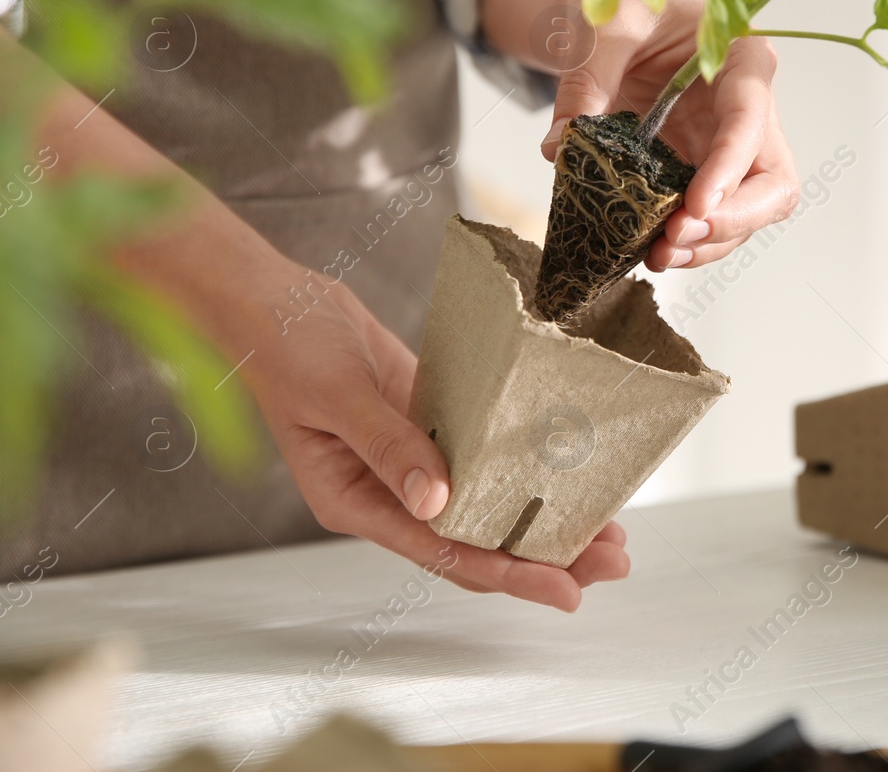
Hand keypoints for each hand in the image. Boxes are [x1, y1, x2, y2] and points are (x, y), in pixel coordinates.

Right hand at [236, 270, 629, 609]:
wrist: (274, 299)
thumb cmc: (285, 346)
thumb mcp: (336, 397)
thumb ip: (388, 446)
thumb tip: (438, 500)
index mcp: (356, 503)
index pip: (444, 552)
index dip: (508, 573)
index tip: (565, 588)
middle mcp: (389, 492)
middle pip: (476, 539)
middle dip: (546, 555)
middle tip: (614, 559)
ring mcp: (411, 459)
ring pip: (486, 500)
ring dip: (543, 512)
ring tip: (608, 522)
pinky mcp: (428, 423)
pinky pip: (483, 453)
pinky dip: (522, 463)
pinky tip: (566, 465)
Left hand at [483, 0, 800, 270]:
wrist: (619, 14)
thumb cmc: (629, 0)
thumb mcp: (606, 22)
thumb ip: (586, 78)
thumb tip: (562, 147)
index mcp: (741, 60)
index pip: (750, 119)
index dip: (729, 167)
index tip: (695, 205)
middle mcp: (750, 111)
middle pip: (774, 182)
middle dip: (733, 218)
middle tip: (676, 235)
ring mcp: (730, 149)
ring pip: (748, 212)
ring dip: (710, 243)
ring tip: (658, 256)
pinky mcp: (703, 173)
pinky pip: (711, 220)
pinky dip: (688, 244)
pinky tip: (651, 252)